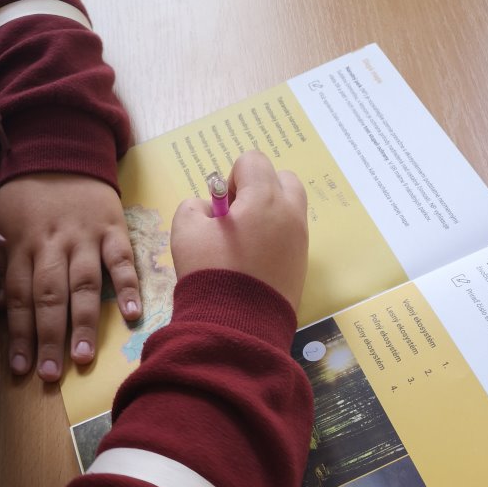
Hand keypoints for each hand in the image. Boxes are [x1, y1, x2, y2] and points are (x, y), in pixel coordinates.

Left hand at [0, 174, 141, 381]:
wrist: (62, 148)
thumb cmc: (29, 195)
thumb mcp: (4, 222)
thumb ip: (5, 263)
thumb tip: (1, 308)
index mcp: (23, 246)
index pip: (18, 297)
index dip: (20, 334)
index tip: (21, 368)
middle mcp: (54, 245)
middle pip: (49, 296)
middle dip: (49, 337)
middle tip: (51, 375)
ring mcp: (86, 237)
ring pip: (83, 284)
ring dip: (83, 322)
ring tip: (83, 357)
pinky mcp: (114, 229)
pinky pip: (122, 261)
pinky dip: (128, 287)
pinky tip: (133, 316)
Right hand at [170, 151, 307, 310]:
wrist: (237, 325)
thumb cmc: (210, 272)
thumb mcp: (185, 230)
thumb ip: (195, 207)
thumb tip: (211, 212)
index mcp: (265, 197)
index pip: (253, 161)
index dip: (231, 179)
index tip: (222, 209)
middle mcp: (291, 213)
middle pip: (282, 179)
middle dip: (259, 190)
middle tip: (236, 219)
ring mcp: (301, 241)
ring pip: (289, 209)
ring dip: (267, 215)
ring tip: (243, 243)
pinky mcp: (302, 265)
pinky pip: (290, 237)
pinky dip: (274, 240)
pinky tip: (253, 263)